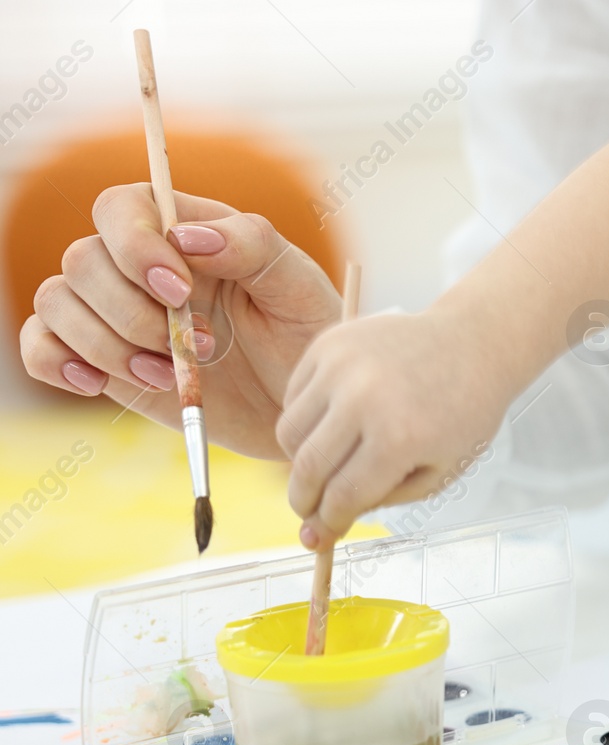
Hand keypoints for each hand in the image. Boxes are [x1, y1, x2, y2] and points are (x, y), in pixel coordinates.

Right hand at [20, 184, 341, 457]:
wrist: (300, 410)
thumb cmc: (304, 340)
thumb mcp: (300, 289)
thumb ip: (252, 247)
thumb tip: (184, 237)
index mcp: (185, 232)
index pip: (122, 207)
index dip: (134, 244)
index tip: (180, 290)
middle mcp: (139, 266)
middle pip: (84, 260)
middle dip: (133, 311)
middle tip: (201, 346)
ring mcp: (115, 313)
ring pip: (58, 302)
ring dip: (107, 343)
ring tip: (171, 376)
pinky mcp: (103, 360)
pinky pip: (41, 347)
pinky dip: (56, 362)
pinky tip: (96, 384)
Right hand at [278, 309, 516, 548]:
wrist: (472, 345)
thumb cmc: (462, 414)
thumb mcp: (439, 472)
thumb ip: (382, 502)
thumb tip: (321, 529)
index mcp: (399, 438)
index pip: (342, 496)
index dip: (327, 524)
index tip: (320, 536)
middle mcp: (364, 399)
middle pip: (307, 468)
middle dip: (303, 501)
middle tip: (309, 511)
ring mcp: (342, 367)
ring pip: (289, 433)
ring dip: (300, 460)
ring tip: (325, 466)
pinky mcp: (329, 344)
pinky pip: (293, 397)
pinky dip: (304, 421)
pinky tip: (331, 426)